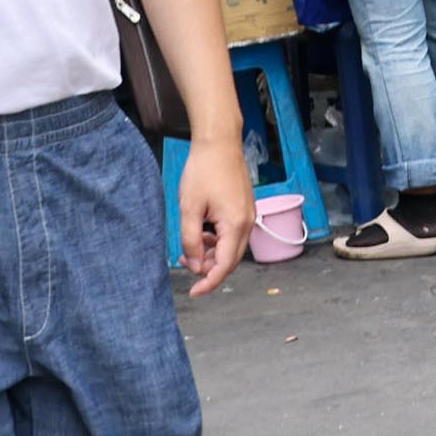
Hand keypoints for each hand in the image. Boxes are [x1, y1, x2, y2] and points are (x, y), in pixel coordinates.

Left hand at [174, 131, 251, 291]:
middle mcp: (248, 223)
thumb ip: (191, 240)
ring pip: (232, 248)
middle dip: (209, 268)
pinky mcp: (245, 208)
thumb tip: (194, 263)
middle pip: (231, 260)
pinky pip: (234, 234)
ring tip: (191, 246)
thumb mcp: (189, 208)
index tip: (194, 292)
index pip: (224, 266)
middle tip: (185, 263)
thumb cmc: (204, 170)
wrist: (220, 142)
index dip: (209, 282)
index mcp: (235, 225)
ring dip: (212, 254)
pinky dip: (218, 241)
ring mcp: (249, 215)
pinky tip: (203, 232)